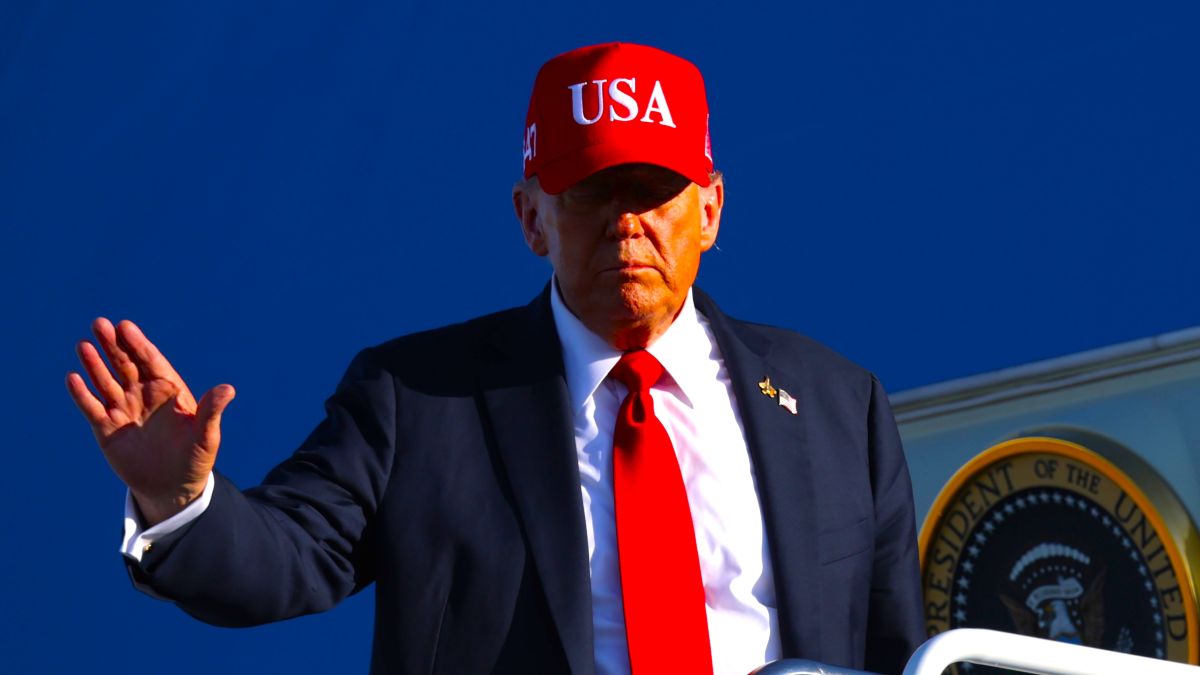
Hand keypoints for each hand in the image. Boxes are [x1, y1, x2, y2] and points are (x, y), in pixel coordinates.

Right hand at [66, 318, 234, 525]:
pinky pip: (92, 407)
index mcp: (168, 390)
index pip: (151, 361)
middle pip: (126, 364)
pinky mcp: (107, 428)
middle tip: (100, 324)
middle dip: (113, 345)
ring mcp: (124, 410)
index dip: (138, 343)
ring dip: (95, 364)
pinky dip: (82, 394)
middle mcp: (144, 395)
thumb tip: (229, 389)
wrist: (173, 486)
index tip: (125, 326)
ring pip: (106, 381)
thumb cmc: (195, 458)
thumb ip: (212, 411)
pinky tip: (73, 378)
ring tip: (84, 345)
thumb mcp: (206, 436)